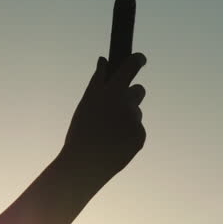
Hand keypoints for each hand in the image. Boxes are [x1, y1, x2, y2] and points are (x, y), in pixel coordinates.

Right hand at [60, 53, 147, 180]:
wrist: (85, 165)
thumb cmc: (81, 131)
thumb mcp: (86, 102)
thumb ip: (98, 79)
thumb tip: (104, 60)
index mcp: (112, 91)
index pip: (131, 67)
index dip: (138, 60)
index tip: (140, 58)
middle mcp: (127, 104)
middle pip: (139, 90)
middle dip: (130, 94)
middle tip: (117, 103)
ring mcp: (135, 121)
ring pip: (136, 112)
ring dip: (126, 117)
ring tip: (108, 131)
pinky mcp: (140, 137)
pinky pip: (137, 129)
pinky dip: (128, 133)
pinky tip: (114, 142)